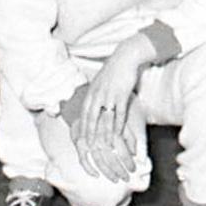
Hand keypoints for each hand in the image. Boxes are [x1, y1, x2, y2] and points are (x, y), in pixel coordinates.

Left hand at [70, 42, 147, 180]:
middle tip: (89, 148)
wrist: (125, 57)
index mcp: (91, 93)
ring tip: (105, 146)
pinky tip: (119, 134)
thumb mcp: (99, 82)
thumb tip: (89, 107)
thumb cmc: (113, 71)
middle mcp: (97, 95)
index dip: (82, 129)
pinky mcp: (122, 95)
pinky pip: (119, 113)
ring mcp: (109, 96)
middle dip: (90, 135)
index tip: (80, 141)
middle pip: (92, 120)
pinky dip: (118, 125)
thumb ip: (94, 95)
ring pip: (105, 119)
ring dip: (105, 134)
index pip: (84, 115)